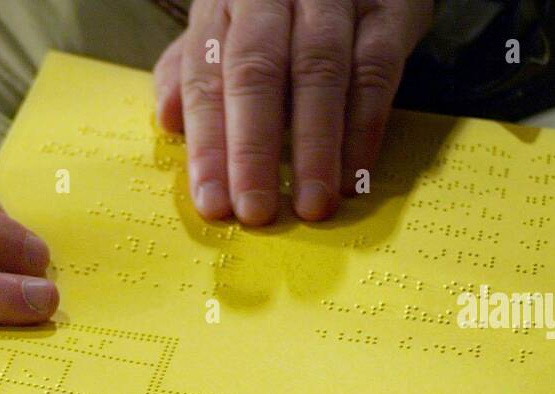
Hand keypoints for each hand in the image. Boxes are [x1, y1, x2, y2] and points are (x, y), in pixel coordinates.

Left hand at [154, 0, 432, 223]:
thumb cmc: (281, 12)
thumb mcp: (228, 29)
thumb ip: (196, 70)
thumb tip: (168, 118)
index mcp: (223, 7)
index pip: (205, 77)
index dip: (207, 146)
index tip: (213, 203)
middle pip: (256, 72)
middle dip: (253, 149)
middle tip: (256, 211)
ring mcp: (332, 0)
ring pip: (318, 71)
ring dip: (314, 147)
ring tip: (311, 205)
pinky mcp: (387, 11)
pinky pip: (375, 70)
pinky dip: (364, 128)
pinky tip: (353, 174)